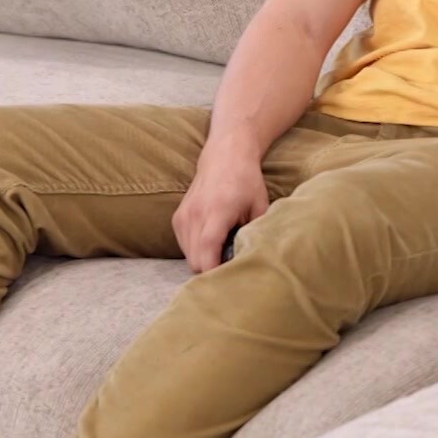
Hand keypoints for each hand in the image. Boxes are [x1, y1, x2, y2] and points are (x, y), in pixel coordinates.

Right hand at [172, 144, 270, 273]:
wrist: (225, 155)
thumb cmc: (247, 181)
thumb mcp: (260, 207)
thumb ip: (255, 234)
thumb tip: (253, 261)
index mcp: (217, 213)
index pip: (206, 254)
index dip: (215, 274)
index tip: (229, 282)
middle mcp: (195, 215)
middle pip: (195, 261)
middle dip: (212, 270)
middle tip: (231, 268)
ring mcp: (183, 217)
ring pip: (188, 257)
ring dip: (204, 260)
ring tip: (223, 252)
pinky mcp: (177, 218)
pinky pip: (184, 246)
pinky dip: (196, 250)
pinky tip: (212, 242)